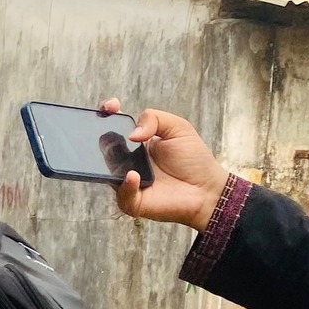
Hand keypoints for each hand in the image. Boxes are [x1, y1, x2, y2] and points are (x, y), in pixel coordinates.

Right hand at [98, 98, 230, 229]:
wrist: (207, 189)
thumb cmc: (194, 159)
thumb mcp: (178, 128)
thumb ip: (154, 119)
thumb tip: (132, 134)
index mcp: (137, 141)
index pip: (114, 125)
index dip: (107, 113)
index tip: (110, 106)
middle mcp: (128, 161)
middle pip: (105, 148)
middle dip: (101, 137)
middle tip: (106, 130)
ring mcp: (128, 181)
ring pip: (108, 171)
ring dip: (110, 162)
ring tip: (120, 154)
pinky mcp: (133, 201)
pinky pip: (122, 193)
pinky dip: (125, 185)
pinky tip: (134, 175)